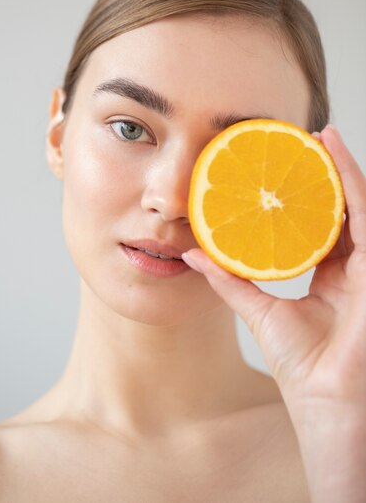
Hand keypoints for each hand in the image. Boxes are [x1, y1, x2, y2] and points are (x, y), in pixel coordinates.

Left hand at [183, 125, 365, 410]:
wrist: (329, 406)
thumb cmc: (304, 368)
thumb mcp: (261, 312)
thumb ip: (232, 280)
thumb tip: (194, 253)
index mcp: (331, 278)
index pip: (320, 226)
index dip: (307, 198)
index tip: (284, 170)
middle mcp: (354, 268)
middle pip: (341, 211)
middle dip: (325, 176)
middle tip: (302, 143)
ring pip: (357, 206)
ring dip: (341, 170)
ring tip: (321, 138)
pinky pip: (364, 215)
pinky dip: (351, 183)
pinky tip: (335, 156)